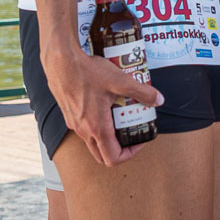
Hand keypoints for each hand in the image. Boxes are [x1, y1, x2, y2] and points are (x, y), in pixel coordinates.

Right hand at [43, 45, 164, 167]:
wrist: (60, 61)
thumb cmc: (87, 72)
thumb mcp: (120, 81)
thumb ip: (142, 92)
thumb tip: (158, 100)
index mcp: (97, 128)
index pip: (113, 158)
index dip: (131, 154)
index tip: (139, 140)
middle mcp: (83, 131)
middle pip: (102, 155)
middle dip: (120, 149)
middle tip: (131, 134)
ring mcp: (74, 124)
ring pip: (93, 142)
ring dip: (109, 137)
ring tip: (121, 118)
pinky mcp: (69, 115)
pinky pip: (85, 130)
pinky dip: (98, 126)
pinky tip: (106, 107)